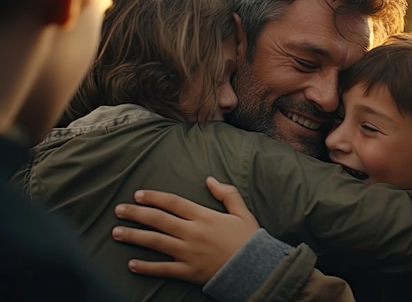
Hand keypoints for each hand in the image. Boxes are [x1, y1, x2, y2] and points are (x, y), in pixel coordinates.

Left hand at [111, 177, 258, 284]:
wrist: (256, 268)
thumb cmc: (249, 239)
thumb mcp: (242, 212)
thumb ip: (227, 194)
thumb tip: (210, 179)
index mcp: (204, 216)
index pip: (173, 202)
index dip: (154, 197)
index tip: (138, 195)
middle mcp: (192, 232)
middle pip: (158, 220)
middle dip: (136, 213)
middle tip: (118, 210)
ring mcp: (188, 253)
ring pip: (155, 242)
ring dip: (134, 236)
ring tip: (116, 233)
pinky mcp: (188, 272)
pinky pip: (163, 269)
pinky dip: (146, 267)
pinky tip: (131, 264)